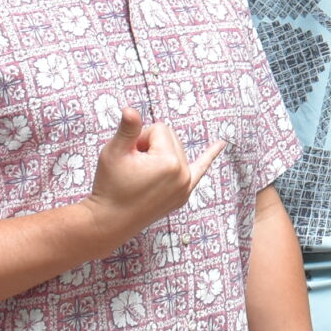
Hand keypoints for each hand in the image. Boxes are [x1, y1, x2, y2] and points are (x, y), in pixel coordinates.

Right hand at [86, 108, 224, 243]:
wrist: (109, 221)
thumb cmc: (109, 185)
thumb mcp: (113, 152)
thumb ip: (128, 128)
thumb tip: (130, 109)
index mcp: (170, 162)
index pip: (159, 128)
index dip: (139, 138)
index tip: (130, 158)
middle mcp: (183, 174)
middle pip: (170, 138)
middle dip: (150, 146)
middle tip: (134, 168)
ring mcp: (186, 186)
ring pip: (175, 151)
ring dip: (158, 156)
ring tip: (141, 175)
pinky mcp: (183, 194)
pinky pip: (200, 170)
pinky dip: (209, 156)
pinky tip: (221, 144)